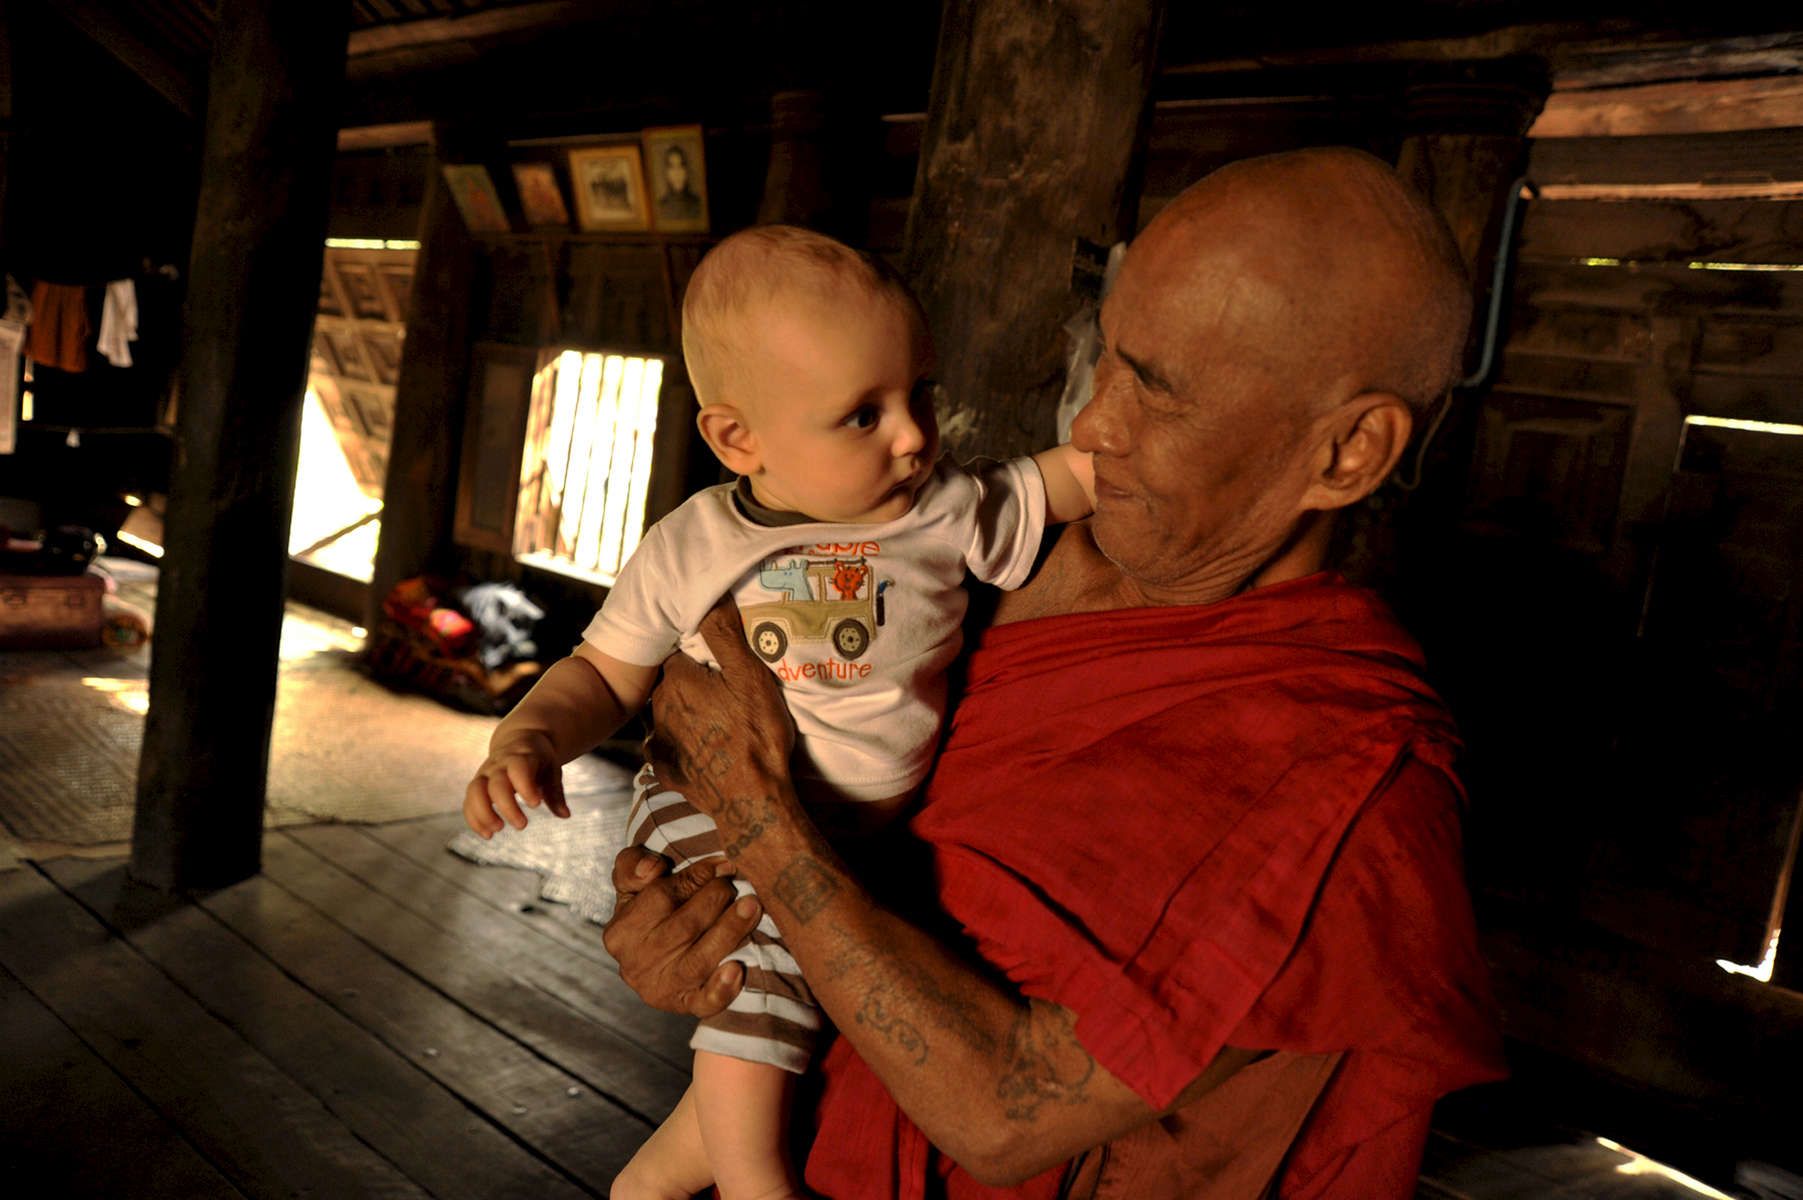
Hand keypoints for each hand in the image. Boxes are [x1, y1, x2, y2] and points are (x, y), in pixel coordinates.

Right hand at [462, 729, 569, 837]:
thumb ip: (555, 792)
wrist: (518, 739)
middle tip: (522, 825)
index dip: (525, 786)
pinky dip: (474, 819)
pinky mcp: (476, 784)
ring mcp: (485, 773)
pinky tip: (487, 835)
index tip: (536, 804)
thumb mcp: (551, 769)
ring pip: (475, 791)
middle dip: (507, 807)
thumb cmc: (538, 758)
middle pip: (496, 784)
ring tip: (498, 830)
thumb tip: (565, 815)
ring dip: (483, 814)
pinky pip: (468, 802)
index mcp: (521, 757)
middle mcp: (499, 764)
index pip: (518, 769)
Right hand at [602, 845, 763, 1015]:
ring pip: (699, 960)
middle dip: (716, 900)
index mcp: (621, 931)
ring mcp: (662, 988)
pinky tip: (737, 969)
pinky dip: (722, 988)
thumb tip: (652, 868)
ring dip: (729, 931)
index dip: (695, 877)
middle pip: (684, 927)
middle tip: (739, 884)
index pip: (661, 897)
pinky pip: (705, 1002)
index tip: (723, 864)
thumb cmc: (650, 912)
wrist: (656, 960)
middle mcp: (637, 963)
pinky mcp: (686, 1006)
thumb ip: (632, 866)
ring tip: (752, 907)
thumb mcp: (632, 885)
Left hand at [645, 595, 795, 819]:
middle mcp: (660, 708)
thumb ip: (725, 635)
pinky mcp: (668, 771)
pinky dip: (678, 747)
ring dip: (685, 714)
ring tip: (717, 720)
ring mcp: (661, 742)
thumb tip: (712, 597)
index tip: (722, 664)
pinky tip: (698, 748)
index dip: (701, 656)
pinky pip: (667, 750)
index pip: (681, 654)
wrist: (752, 799)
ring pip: (669, 715)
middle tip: (725, 691)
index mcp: (678, 680)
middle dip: (693, 684)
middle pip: (673, 684)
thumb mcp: (750, 676)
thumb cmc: (755, 734)